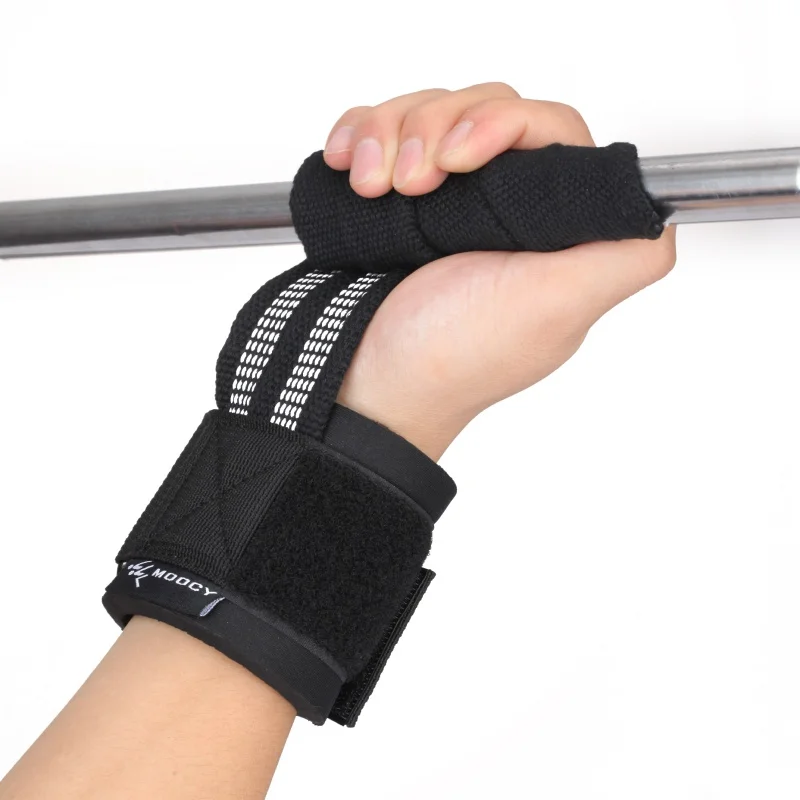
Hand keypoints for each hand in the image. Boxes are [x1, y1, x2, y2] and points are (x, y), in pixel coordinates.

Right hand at [326, 83, 676, 458]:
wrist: (362, 386)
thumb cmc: (448, 358)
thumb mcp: (553, 309)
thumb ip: (624, 258)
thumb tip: (659, 207)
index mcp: (546, 229)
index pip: (548, 131)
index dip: (503, 125)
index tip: (458, 161)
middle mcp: (500, 212)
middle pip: (483, 109)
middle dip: (433, 132)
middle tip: (406, 186)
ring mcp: (443, 206)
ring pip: (428, 113)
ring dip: (389, 136)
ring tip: (371, 189)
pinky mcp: (394, 206)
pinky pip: (381, 133)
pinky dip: (359, 136)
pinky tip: (347, 166)